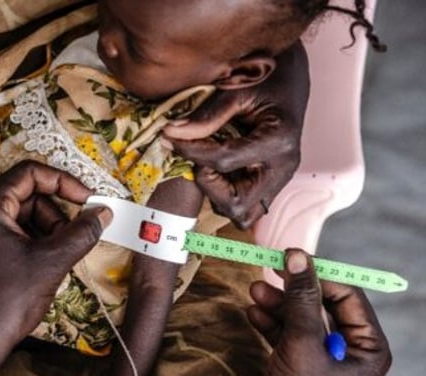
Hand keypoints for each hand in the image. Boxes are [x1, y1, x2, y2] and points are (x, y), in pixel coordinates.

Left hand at [0, 161, 110, 375]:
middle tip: (74, 237)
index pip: (29, 173)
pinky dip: (28, 243)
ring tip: (59, 256)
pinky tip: (43, 266)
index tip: (86, 200)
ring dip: (44, 230)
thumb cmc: (7, 301)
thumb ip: (80, 233)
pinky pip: (5, 236)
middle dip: (54, 213)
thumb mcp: (52, 263)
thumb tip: (102, 214)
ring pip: (16, 218)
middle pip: (24, 196)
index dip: (63, 182)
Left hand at [162, 42, 309, 228]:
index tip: (169, 138)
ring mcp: (280, 178)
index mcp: (278, 141)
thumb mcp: (238, 89)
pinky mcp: (273, 182)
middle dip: (210, 187)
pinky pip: (247, 205)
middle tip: (198, 160)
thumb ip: (207, 115)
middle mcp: (283, 167)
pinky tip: (219, 170)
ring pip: (243, 213)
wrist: (292, 74)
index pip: (223, 161)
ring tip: (209, 165)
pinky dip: (227, 194)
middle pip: (237, 205)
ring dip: (218, 195)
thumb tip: (173, 133)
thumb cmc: (270, 76)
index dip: (190, 152)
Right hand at [242, 249, 391, 375]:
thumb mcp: (302, 344)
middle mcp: (351, 356)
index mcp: (369, 350)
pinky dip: (271, 324)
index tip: (290, 259)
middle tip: (268, 272)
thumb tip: (297, 255)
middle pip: (322, 308)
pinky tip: (252, 312)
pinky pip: (287, 339)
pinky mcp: (297, 372)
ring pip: (301, 322)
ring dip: (278, 306)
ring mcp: (322, 365)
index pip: (348, 298)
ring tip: (254, 291)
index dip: (319, 276)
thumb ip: (301, 298)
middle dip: (294, 291)